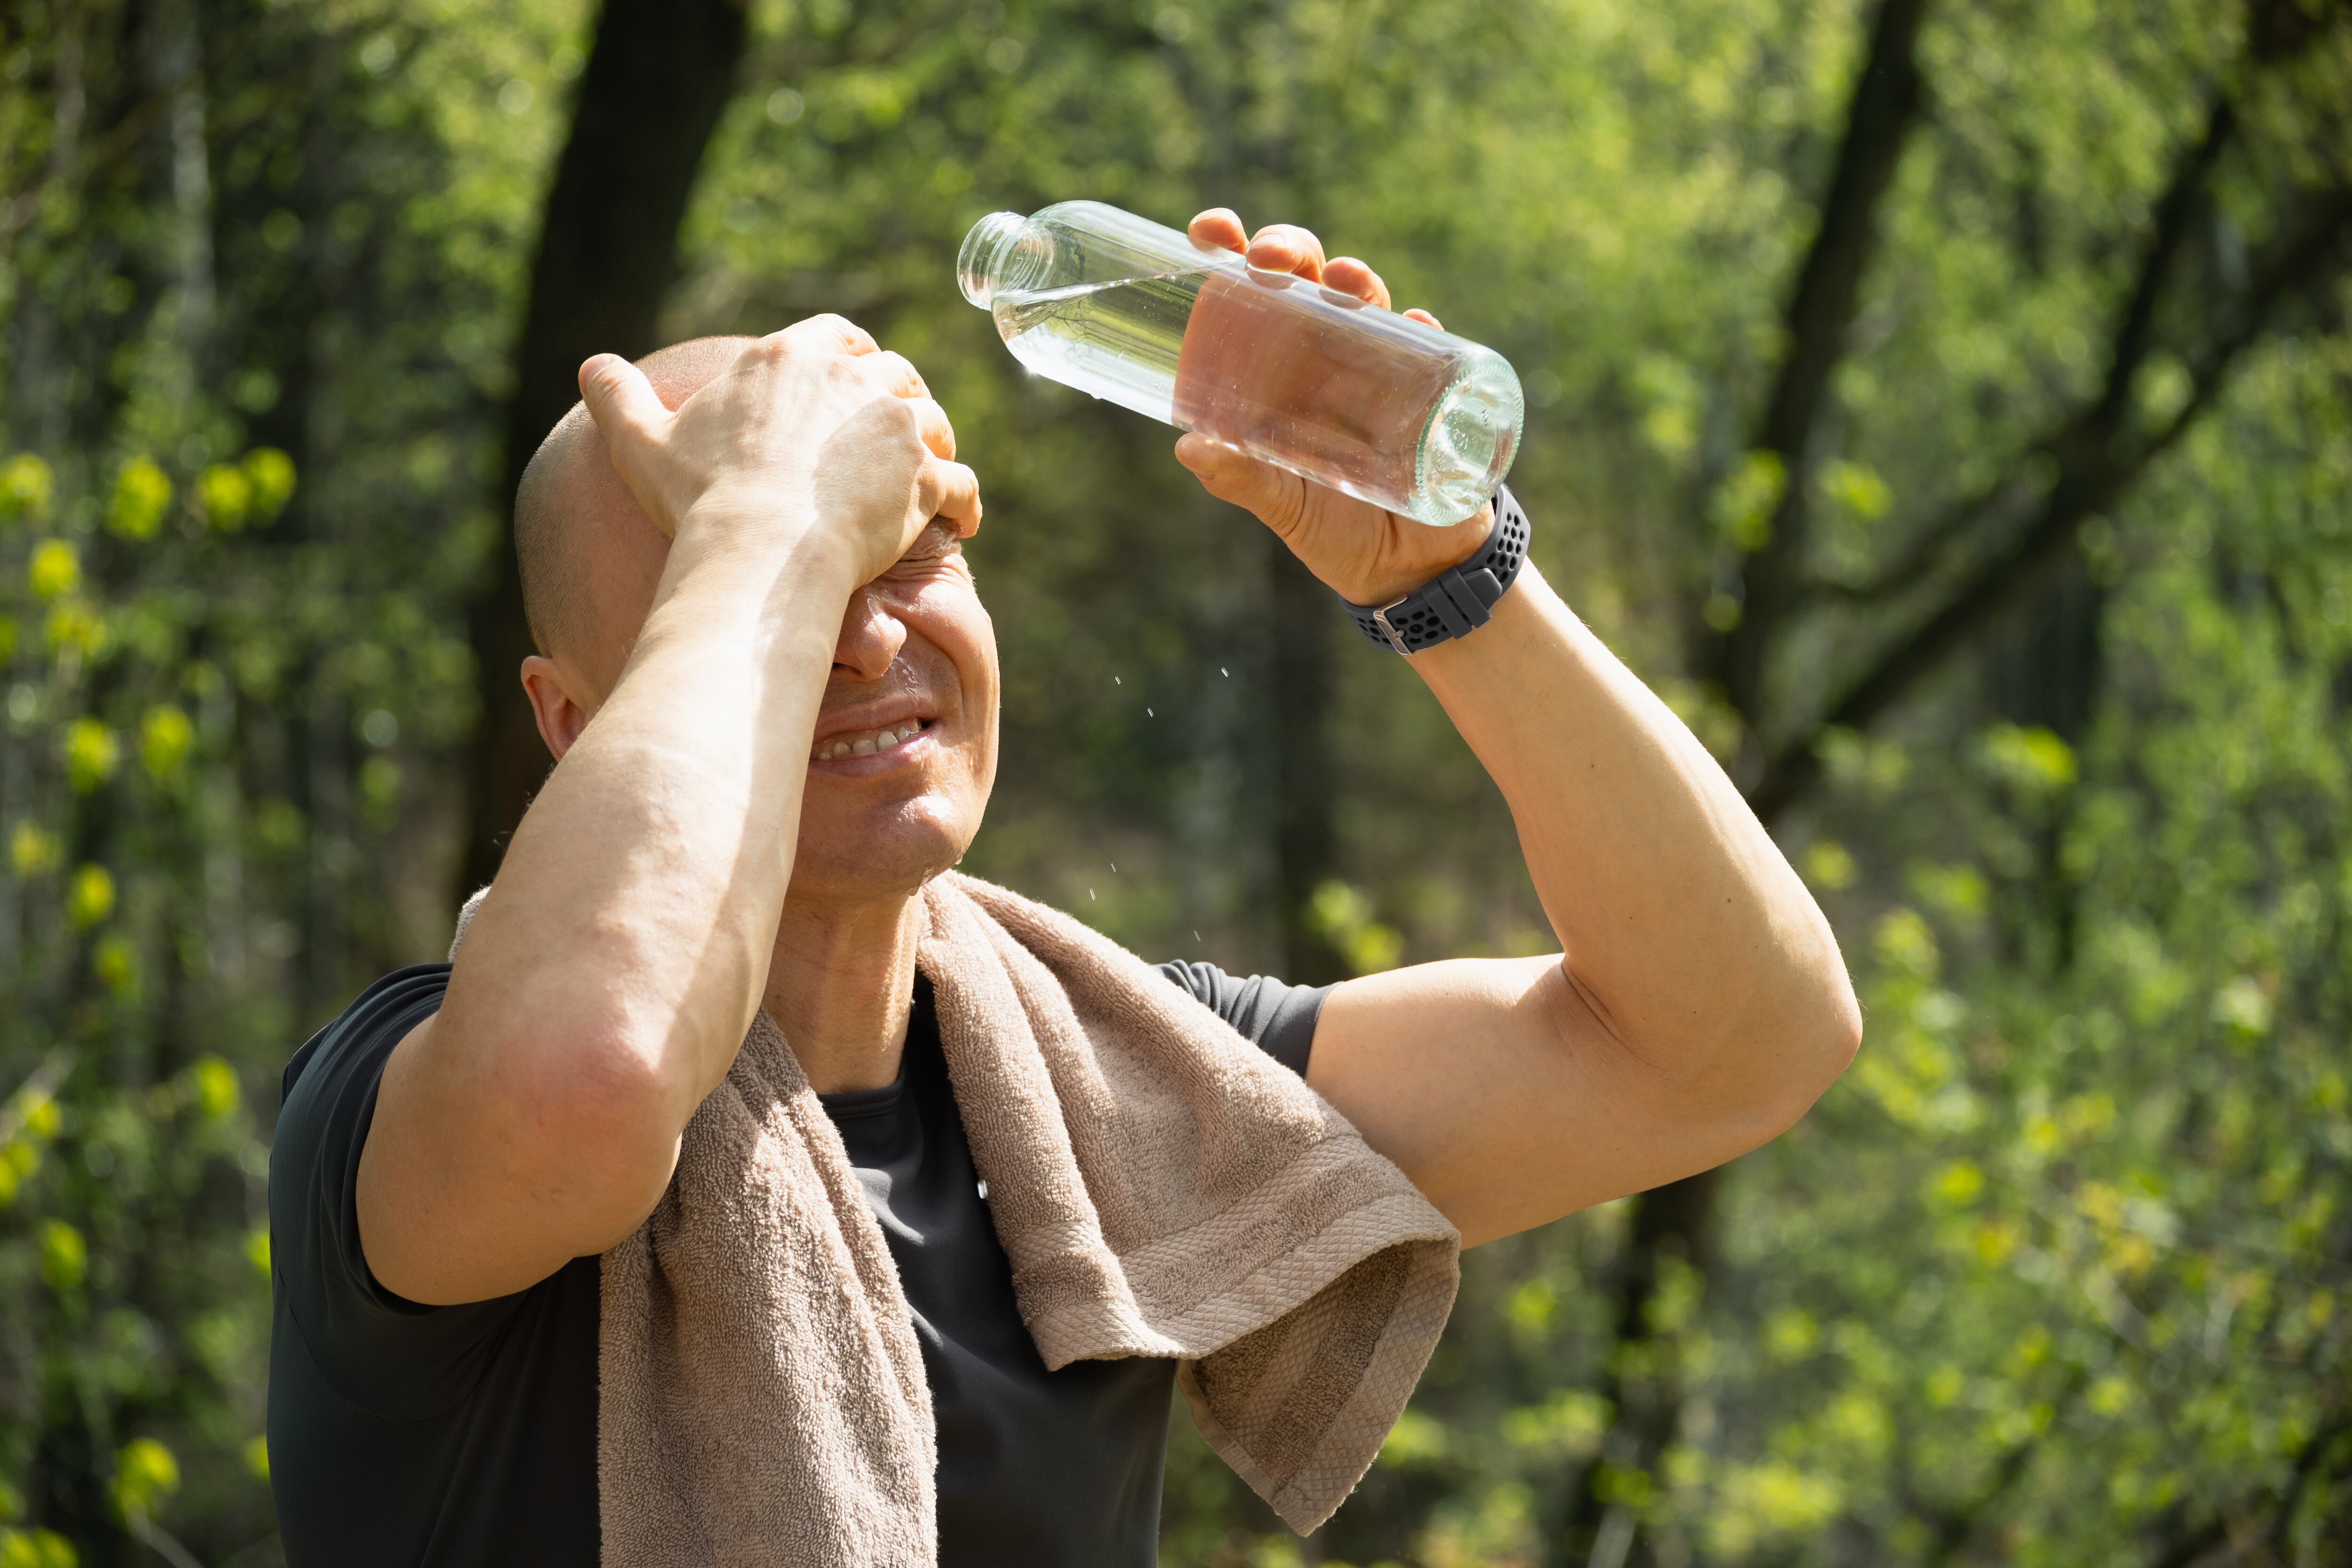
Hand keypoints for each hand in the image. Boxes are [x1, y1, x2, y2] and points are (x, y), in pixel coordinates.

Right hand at [579, 315, 981, 587]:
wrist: (755, 546)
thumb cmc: (698, 497)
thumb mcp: (641, 440)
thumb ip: (618, 396)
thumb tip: (590, 366)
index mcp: (792, 357)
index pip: (839, 336)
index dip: (852, 358)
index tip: (856, 382)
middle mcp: (853, 378)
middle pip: (896, 374)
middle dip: (900, 400)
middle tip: (897, 436)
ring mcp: (896, 425)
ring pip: (936, 422)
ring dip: (936, 445)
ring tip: (928, 478)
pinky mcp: (925, 477)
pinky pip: (963, 484)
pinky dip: (965, 503)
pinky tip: (961, 524)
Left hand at [1174, 210, 1488, 606]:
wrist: (1404, 568)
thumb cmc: (1331, 526)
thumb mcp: (1281, 504)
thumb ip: (1240, 478)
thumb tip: (1188, 448)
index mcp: (1274, 368)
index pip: (1248, 292)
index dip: (1230, 250)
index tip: (1211, 232)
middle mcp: (1324, 354)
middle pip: (1305, 276)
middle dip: (1289, 248)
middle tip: (1272, 259)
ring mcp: (1380, 367)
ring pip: (1366, 299)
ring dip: (1356, 278)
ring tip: (1345, 281)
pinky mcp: (1431, 390)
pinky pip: (1432, 346)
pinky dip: (1424, 329)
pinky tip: (1417, 323)